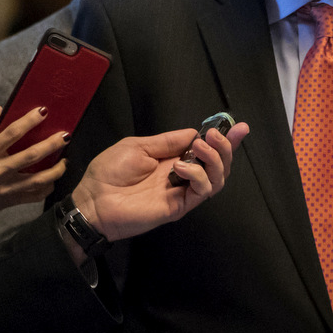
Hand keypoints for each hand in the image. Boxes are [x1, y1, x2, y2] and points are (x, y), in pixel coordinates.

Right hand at [0, 106, 68, 224]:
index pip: (11, 133)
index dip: (29, 121)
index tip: (44, 111)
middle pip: (31, 155)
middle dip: (51, 144)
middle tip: (66, 135)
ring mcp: (5, 188)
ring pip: (37, 179)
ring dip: (55, 170)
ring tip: (66, 160)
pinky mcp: (10, 201)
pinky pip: (34, 196)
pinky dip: (47, 188)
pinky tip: (54, 180)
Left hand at [71, 122, 249, 242]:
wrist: (94, 201)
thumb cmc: (109, 173)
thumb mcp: (138, 146)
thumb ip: (168, 141)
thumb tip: (195, 132)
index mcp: (173, 159)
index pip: (205, 149)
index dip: (225, 139)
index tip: (239, 127)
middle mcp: (182, 175)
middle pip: (218, 164)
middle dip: (225, 147)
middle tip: (215, 136)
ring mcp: (182, 192)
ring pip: (217, 178)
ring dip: (214, 159)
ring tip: (198, 148)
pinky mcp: (179, 206)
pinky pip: (202, 191)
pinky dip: (198, 175)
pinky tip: (181, 168)